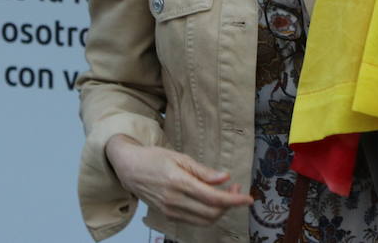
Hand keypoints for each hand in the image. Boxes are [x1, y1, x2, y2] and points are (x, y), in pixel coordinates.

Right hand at [106, 135, 252, 225]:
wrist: (129, 169)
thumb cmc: (154, 158)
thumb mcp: (180, 157)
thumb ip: (203, 171)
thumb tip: (224, 178)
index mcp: (178, 182)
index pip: (213, 198)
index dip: (234, 200)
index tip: (248, 198)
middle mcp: (174, 200)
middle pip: (212, 212)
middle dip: (230, 204)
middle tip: (237, 189)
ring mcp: (170, 211)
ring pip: (204, 220)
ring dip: (220, 210)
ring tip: (226, 193)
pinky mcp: (168, 215)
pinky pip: (194, 220)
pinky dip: (208, 213)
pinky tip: (211, 199)